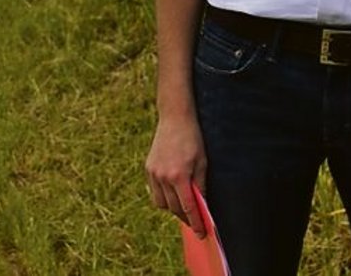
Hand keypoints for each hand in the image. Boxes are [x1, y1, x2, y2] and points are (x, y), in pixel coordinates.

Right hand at [145, 114, 207, 237]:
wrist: (175, 119)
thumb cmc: (193, 139)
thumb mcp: (202, 161)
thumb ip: (200, 184)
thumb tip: (202, 204)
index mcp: (179, 176)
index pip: (188, 207)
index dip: (195, 222)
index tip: (201, 232)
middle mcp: (163, 177)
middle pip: (173, 208)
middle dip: (185, 217)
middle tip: (195, 222)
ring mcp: (153, 174)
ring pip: (161, 203)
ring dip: (173, 208)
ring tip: (184, 207)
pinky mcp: (148, 170)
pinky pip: (155, 192)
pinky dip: (164, 197)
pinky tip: (173, 194)